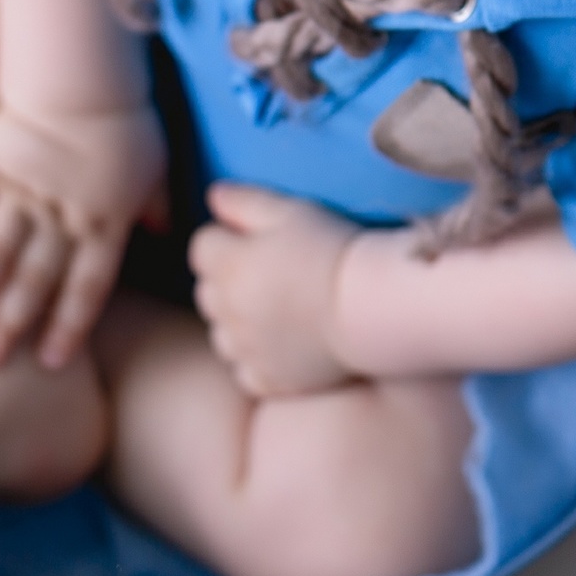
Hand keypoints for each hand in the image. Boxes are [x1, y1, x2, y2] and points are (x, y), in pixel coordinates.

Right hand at [0, 100, 166, 369]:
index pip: (87, 286)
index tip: (48, 362)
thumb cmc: (127, 120)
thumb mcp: (155, 169)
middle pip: (34, 279)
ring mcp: (21, 191)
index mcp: (104, 222)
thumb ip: (154, 209)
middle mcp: (60, 215)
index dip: (69, 326)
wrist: (88, 72)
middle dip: (10, 325)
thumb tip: (167, 236)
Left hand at [189, 184, 357, 396]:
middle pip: (207, 291)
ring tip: (276, 308)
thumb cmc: (334, 249)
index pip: (201, 246)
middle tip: (267, 270)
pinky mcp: (270, 379)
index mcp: (229, 266)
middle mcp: (229, 311)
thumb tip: (212, 196)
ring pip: (222, 333)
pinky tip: (284, 342)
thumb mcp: (291, 212)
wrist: (373, 306)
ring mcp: (248, 350)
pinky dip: (257, 358)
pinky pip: (246, 370)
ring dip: (237, 320)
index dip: (226, 238)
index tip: (254, 238)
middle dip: (226, 279)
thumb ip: (244, 202)